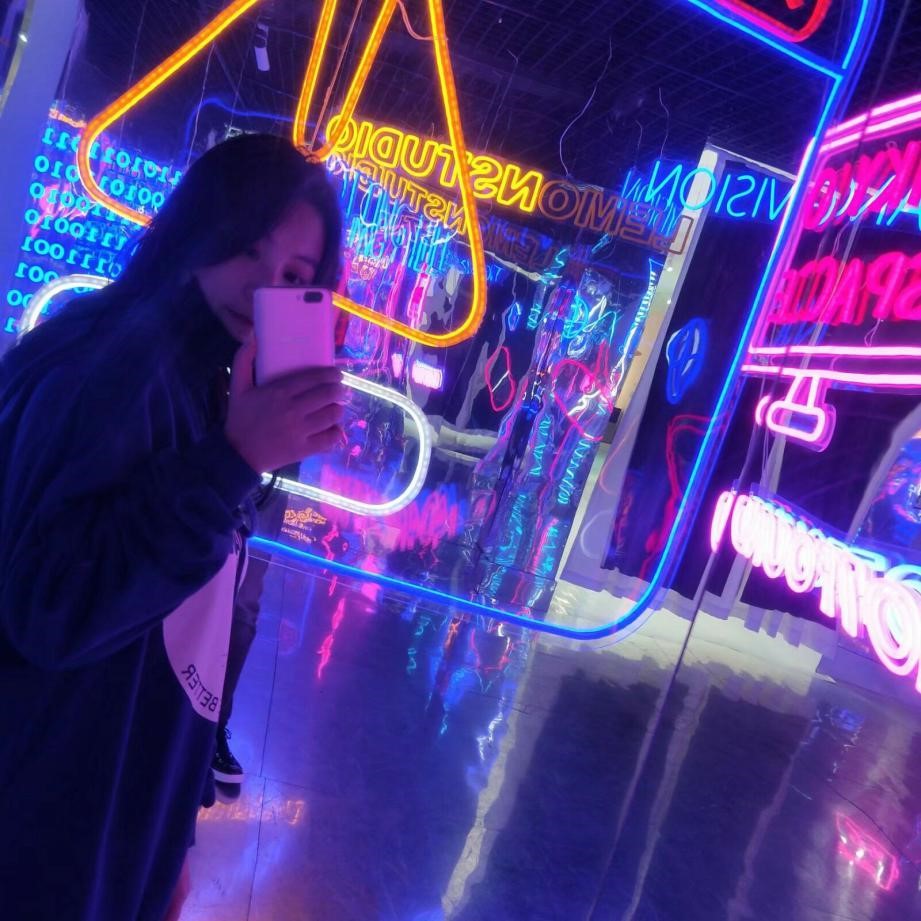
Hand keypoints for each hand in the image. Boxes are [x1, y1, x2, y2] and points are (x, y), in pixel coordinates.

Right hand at [224, 338, 345, 472]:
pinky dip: (336, 432)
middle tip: (340, 390)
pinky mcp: (304, 449)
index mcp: (279, 392)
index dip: (331, 374)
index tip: (337, 374)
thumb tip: (253, 338)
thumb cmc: (239, 419)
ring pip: (332, 415)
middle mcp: (293, 409)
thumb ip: (242, 361)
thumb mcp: (237, 388)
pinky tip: (334, 429)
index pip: (314, 378)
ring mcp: (300, 430)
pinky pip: (330, 438)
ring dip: (338, 409)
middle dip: (339, 390)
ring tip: (337, 407)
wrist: (237, 454)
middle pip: (328, 394)